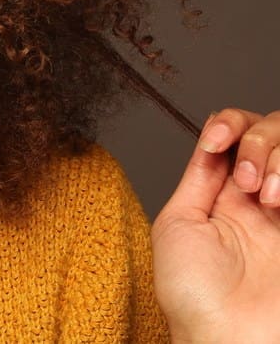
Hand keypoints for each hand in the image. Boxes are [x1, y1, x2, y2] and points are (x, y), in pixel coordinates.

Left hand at [152, 109, 279, 343]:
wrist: (230, 339)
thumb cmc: (195, 295)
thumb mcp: (178, 224)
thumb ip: (198, 177)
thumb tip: (211, 139)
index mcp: (224, 194)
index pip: (238, 134)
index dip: (231, 125)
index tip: (216, 141)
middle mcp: (263, 197)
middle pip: (274, 131)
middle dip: (259, 141)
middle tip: (248, 183)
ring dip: (279, 158)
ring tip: (269, 198)